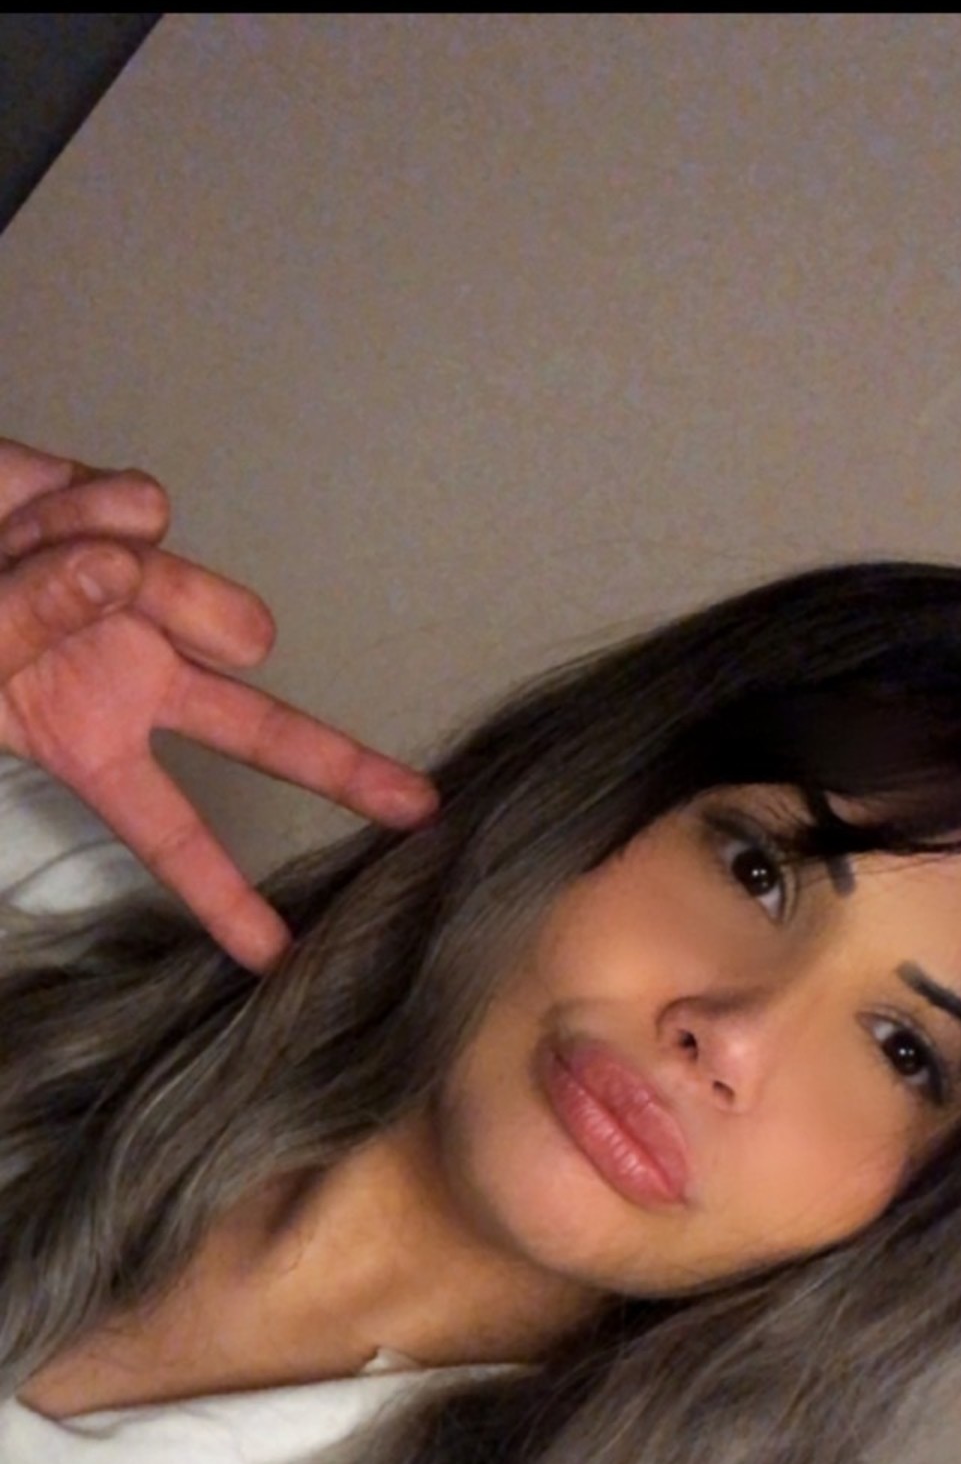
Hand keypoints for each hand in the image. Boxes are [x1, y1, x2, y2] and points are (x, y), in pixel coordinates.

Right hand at [0, 438, 439, 971]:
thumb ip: (37, 619)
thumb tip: (121, 571)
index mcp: (89, 741)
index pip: (167, 832)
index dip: (219, 894)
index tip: (277, 955)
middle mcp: (134, 676)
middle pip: (259, 730)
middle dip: (338, 769)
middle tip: (417, 810)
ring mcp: (145, 598)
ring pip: (195, 593)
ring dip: (117, 576)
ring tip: (25, 558)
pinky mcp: (133, 517)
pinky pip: (140, 510)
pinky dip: (75, 508)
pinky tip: (32, 515)